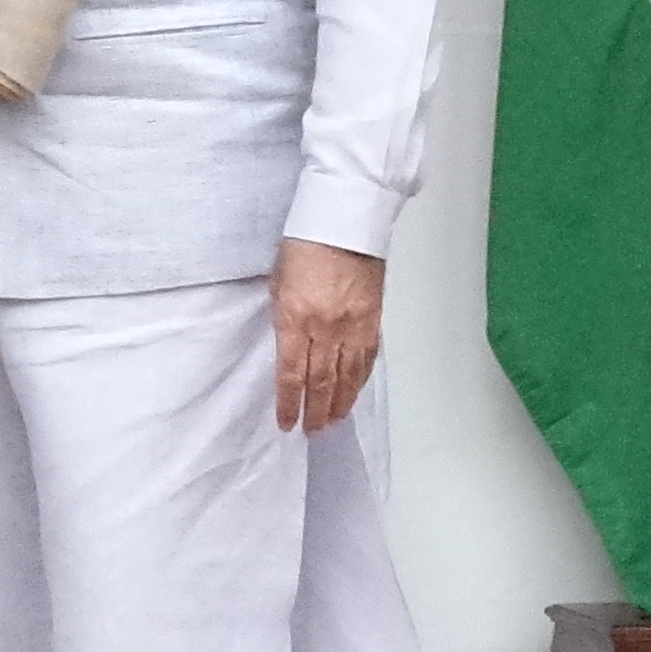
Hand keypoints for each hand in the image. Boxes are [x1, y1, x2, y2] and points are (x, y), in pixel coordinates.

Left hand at [270, 238, 384, 433]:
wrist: (346, 220)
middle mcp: (327, 327)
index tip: (287, 423)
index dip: (289, 403)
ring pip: (348, 376)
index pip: (292, 373)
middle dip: (316, 411)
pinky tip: (354, 393)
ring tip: (332, 422)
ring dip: (339, 403)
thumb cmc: (305, 244)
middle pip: (322, 382)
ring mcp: (354, 325)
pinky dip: (360, 380)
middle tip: (312, 431)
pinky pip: (367, 358)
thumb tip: (286, 346)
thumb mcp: (277, 281)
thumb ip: (282, 318)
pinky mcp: (373, 319)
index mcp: (296, 317)